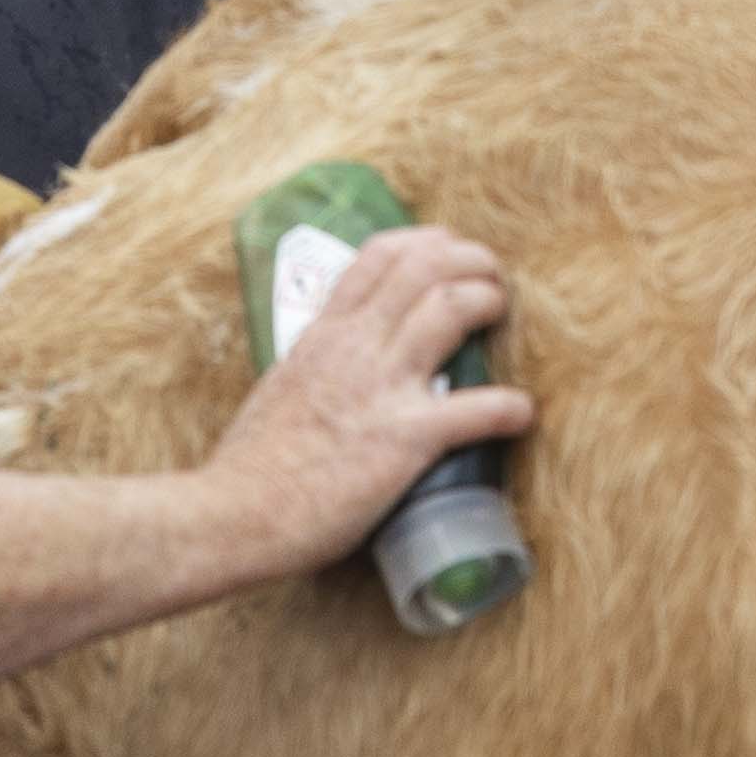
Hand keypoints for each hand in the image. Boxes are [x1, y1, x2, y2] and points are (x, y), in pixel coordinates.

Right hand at [200, 224, 532, 575]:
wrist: (234, 514)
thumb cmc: (251, 465)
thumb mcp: (282, 386)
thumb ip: (318, 366)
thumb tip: (342, 368)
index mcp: (323, 334)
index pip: (379, 256)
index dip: (426, 242)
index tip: (450, 249)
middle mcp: (355, 347)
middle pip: (426, 267)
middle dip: (471, 261)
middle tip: (491, 277)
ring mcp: (382, 389)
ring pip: (451, 309)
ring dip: (489, 301)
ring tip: (503, 314)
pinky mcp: (405, 440)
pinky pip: (474, 409)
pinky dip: (509, 406)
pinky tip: (522, 412)